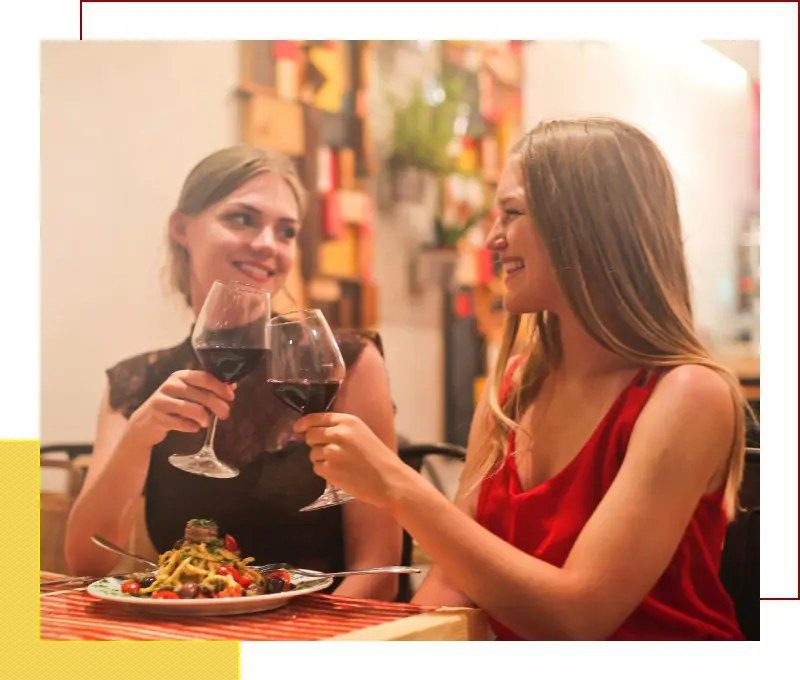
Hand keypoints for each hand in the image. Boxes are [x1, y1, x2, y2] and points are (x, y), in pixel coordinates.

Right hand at [127, 370, 235, 446]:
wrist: (145, 423)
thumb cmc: (172, 406)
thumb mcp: (188, 394)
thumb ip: (208, 389)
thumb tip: (232, 386)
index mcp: (180, 376)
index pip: (205, 377)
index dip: (220, 387)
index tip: (231, 396)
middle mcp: (170, 385)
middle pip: (202, 395)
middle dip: (218, 406)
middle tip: (226, 414)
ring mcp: (161, 400)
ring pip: (193, 409)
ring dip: (204, 418)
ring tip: (206, 423)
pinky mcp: (157, 417)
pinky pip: (182, 423)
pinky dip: (191, 427)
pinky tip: (193, 427)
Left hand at [294, 412, 414, 509]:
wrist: (389, 480)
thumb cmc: (377, 458)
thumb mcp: (361, 433)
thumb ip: (340, 429)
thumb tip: (312, 430)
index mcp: (348, 421)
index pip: (316, 418)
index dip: (303, 424)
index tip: (297, 428)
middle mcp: (338, 434)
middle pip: (310, 435)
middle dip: (314, 443)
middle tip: (327, 451)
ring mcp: (333, 452)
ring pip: (312, 453)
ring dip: (321, 459)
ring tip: (340, 464)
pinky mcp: (330, 469)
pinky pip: (316, 468)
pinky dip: (324, 471)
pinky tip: (340, 473)